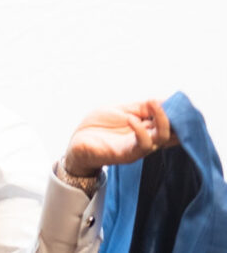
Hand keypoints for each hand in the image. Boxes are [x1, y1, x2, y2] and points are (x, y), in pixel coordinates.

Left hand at [64, 100, 178, 176]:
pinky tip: (132, 119)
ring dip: (160, 120)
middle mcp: (146, 139)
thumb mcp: (123, 110)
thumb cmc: (99, 125)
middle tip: (162, 100)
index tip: (178, 99)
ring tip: (152, 104)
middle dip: (173, 115)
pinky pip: (141, 145)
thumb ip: (143, 107)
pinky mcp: (125, 154)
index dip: (178, 113)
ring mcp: (137, 148)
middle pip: (172, 132)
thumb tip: (165, 100)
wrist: (78, 140)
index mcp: (147, 128)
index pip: (172, 124)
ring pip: (160, 139)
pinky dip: (140, 130)